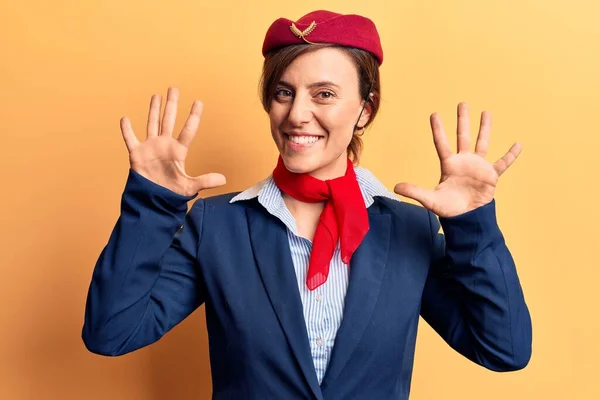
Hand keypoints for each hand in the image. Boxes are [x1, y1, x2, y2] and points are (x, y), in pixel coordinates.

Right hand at [120, 87, 225, 196]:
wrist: (154, 200)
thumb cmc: (173, 193)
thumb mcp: (191, 187)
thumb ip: (205, 180)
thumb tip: (224, 180)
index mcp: (178, 151)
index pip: (188, 129)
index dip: (193, 116)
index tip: (198, 102)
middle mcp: (165, 145)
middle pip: (169, 120)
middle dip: (172, 104)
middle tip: (174, 89)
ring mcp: (151, 148)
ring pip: (152, 124)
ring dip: (154, 110)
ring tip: (156, 96)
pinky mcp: (137, 154)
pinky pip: (130, 139)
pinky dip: (127, 130)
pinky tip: (125, 118)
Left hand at [394, 102, 520, 217]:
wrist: (466, 219)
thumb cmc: (448, 208)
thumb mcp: (430, 199)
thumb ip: (414, 191)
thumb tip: (395, 187)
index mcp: (449, 165)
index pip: (442, 143)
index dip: (438, 129)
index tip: (434, 114)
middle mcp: (463, 161)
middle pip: (463, 136)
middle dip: (463, 120)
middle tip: (462, 104)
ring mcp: (478, 167)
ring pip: (482, 143)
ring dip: (485, 128)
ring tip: (486, 112)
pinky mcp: (491, 175)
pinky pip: (502, 163)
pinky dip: (511, 155)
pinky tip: (518, 144)